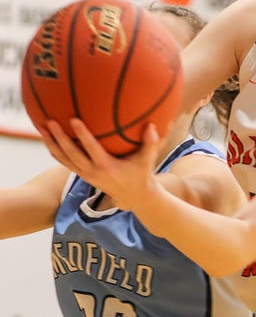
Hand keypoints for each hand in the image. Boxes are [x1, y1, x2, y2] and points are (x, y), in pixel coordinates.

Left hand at [39, 119, 162, 211]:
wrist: (133, 197)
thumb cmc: (141, 175)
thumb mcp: (147, 161)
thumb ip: (151, 144)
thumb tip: (153, 126)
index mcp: (107, 167)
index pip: (91, 149)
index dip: (82, 134)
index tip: (73, 120)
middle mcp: (93, 172)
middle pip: (71, 154)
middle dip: (59, 138)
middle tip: (50, 121)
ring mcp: (86, 175)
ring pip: (63, 158)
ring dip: (52, 143)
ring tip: (41, 127)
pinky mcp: (83, 175)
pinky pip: (65, 162)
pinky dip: (55, 151)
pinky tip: (48, 138)